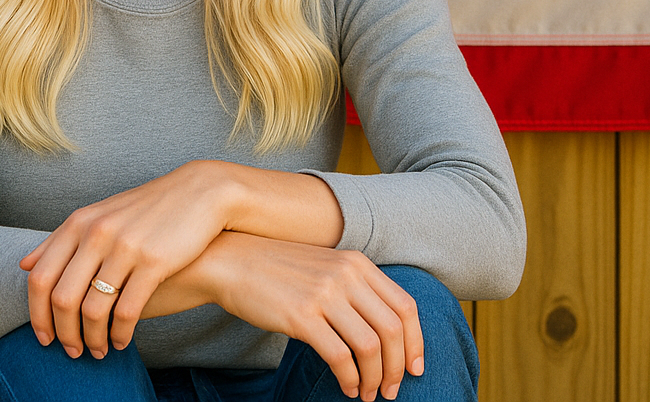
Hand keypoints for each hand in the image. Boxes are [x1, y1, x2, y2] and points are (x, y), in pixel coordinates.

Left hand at [19, 161, 229, 358]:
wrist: (201, 194)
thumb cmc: (148, 209)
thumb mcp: (102, 214)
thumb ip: (62, 239)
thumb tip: (24, 264)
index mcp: (80, 222)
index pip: (40, 278)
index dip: (36, 315)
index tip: (44, 337)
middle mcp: (97, 233)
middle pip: (62, 299)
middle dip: (63, 335)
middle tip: (71, 352)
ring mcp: (125, 247)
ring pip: (92, 310)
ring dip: (91, 340)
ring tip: (98, 351)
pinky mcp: (154, 262)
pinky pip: (125, 312)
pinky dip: (119, 335)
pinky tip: (122, 342)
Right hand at [204, 233, 423, 401]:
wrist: (233, 261)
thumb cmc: (279, 270)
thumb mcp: (326, 267)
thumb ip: (355, 288)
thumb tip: (385, 331)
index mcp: (357, 263)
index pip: (405, 306)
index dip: (416, 342)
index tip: (415, 367)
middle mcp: (346, 274)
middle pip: (393, 329)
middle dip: (398, 368)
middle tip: (391, 390)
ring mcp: (324, 293)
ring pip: (370, 347)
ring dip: (375, 379)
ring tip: (368, 394)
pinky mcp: (302, 316)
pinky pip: (340, 357)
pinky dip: (350, 379)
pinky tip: (347, 388)